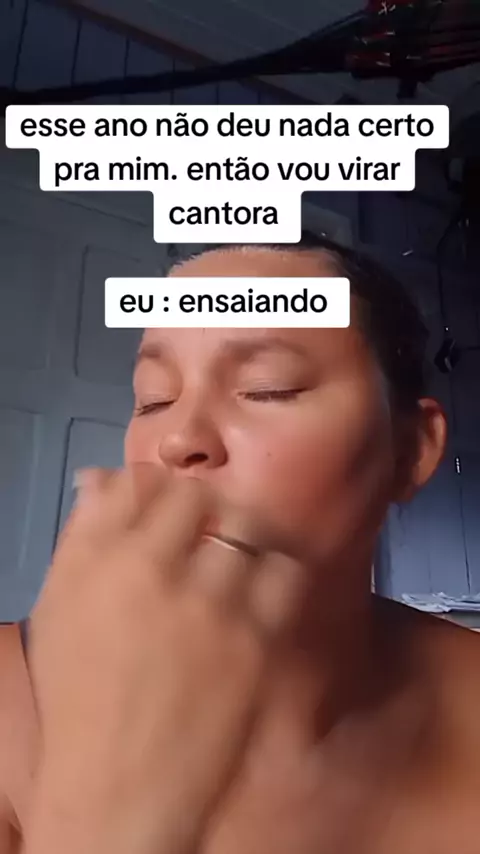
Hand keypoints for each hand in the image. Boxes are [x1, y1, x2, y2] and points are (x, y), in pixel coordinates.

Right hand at [25, 466, 300, 853]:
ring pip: (245, 528)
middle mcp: (160, 571)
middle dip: (203, 510)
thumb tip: (100, 478)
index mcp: (105, 560)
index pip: (145, 483)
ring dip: (241, 536)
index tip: (170, 505)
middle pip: (200, 498)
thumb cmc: (80, 695)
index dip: (161, 488)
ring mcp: (215, 604)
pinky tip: (263, 591)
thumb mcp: (59, 608)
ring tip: (237, 561)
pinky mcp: (258, 640)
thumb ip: (82, 536)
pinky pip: (285, 574)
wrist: (122, 783)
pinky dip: (277, 572)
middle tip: (206, 532)